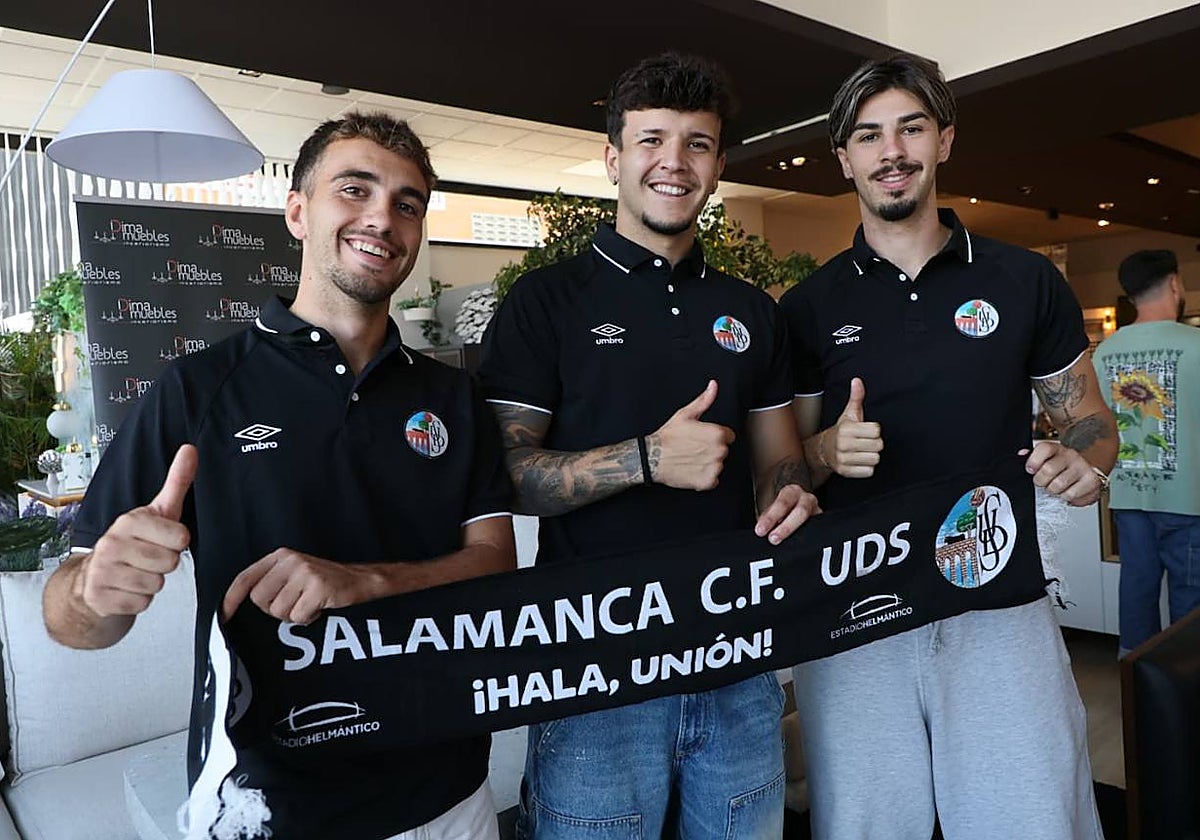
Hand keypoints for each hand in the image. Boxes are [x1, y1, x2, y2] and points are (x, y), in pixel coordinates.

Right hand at [80, 444, 196, 617]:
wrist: (92, 577)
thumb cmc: (134, 542)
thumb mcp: (158, 511)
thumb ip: (177, 482)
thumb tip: (191, 449)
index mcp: (129, 521)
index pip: (180, 537)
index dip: (176, 542)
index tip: (162, 540)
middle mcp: (111, 543)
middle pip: (169, 563)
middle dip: (164, 564)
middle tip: (147, 559)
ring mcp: (102, 570)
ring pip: (156, 585)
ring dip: (151, 583)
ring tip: (136, 572)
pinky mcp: (99, 597)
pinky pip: (141, 604)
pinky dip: (138, 600)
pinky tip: (126, 589)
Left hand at [222, 549, 375, 623]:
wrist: (361, 579)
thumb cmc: (324, 580)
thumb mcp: (295, 572)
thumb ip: (271, 580)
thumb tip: (240, 603)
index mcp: (281, 556)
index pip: (246, 578)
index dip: (231, 599)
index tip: (224, 616)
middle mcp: (290, 561)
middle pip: (259, 600)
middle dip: (275, 609)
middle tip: (294, 603)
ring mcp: (305, 573)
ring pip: (278, 611)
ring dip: (293, 615)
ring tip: (308, 603)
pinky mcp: (318, 588)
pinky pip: (297, 617)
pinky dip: (307, 619)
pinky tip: (318, 608)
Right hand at [649, 380, 734, 490]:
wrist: (652, 458)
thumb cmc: (667, 437)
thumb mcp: (685, 414)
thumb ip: (704, 400)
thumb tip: (713, 386)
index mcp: (717, 433)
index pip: (728, 436)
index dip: (715, 436)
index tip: (701, 438)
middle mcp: (719, 451)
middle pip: (723, 450)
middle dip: (711, 450)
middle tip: (693, 448)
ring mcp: (714, 467)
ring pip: (718, 465)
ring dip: (708, 464)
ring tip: (690, 459)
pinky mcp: (708, 481)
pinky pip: (713, 480)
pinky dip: (704, 478)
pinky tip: (692, 470)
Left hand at [755, 485, 820, 544]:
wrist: (796, 506)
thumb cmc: (781, 511)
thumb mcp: (772, 510)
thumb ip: (767, 519)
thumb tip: (760, 533)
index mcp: (792, 492)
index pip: (782, 503)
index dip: (771, 517)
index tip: (760, 531)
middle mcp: (807, 499)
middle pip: (801, 512)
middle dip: (786, 527)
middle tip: (773, 539)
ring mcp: (818, 512)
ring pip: (813, 522)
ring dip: (799, 536)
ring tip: (787, 548)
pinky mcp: (823, 524)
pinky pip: (818, 532)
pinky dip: (809, 541)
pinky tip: (799, 550)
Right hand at [821, 377, 881, 477]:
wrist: (823, 450)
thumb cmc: (841, 431)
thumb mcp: (849, 413)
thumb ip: (856, 397)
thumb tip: (857, 381)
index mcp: (847, 429)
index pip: (876, 431)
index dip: (874, 430)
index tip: (866, 430)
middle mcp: (844, 444)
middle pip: (878, 446)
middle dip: (874, 444)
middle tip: (865, 442)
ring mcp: (844, 459)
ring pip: (874, 459)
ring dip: (871, 456)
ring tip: (862, 451)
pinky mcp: (846, 472)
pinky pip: (869, 471)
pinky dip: (866, 468)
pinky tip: (859, 461)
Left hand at [1022, 441, 1104, 505]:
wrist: (1090, 470)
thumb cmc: (1063, 467)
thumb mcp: (1047, 459)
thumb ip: (1033, 458)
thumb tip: (1021, 455)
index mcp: (1056, 448)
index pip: (1044, 448)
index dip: (1033, 461)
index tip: (1030, 470)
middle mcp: (1070, 455)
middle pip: (1048, 470)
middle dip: (1041, 481)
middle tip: (1043, 483)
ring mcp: (1082, 467)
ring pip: (1058, 484)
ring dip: (1053, 491)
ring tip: (1056, 488)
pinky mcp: (1092, 481)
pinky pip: (1070, 494)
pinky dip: (1066, 497)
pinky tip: (1068, 492)